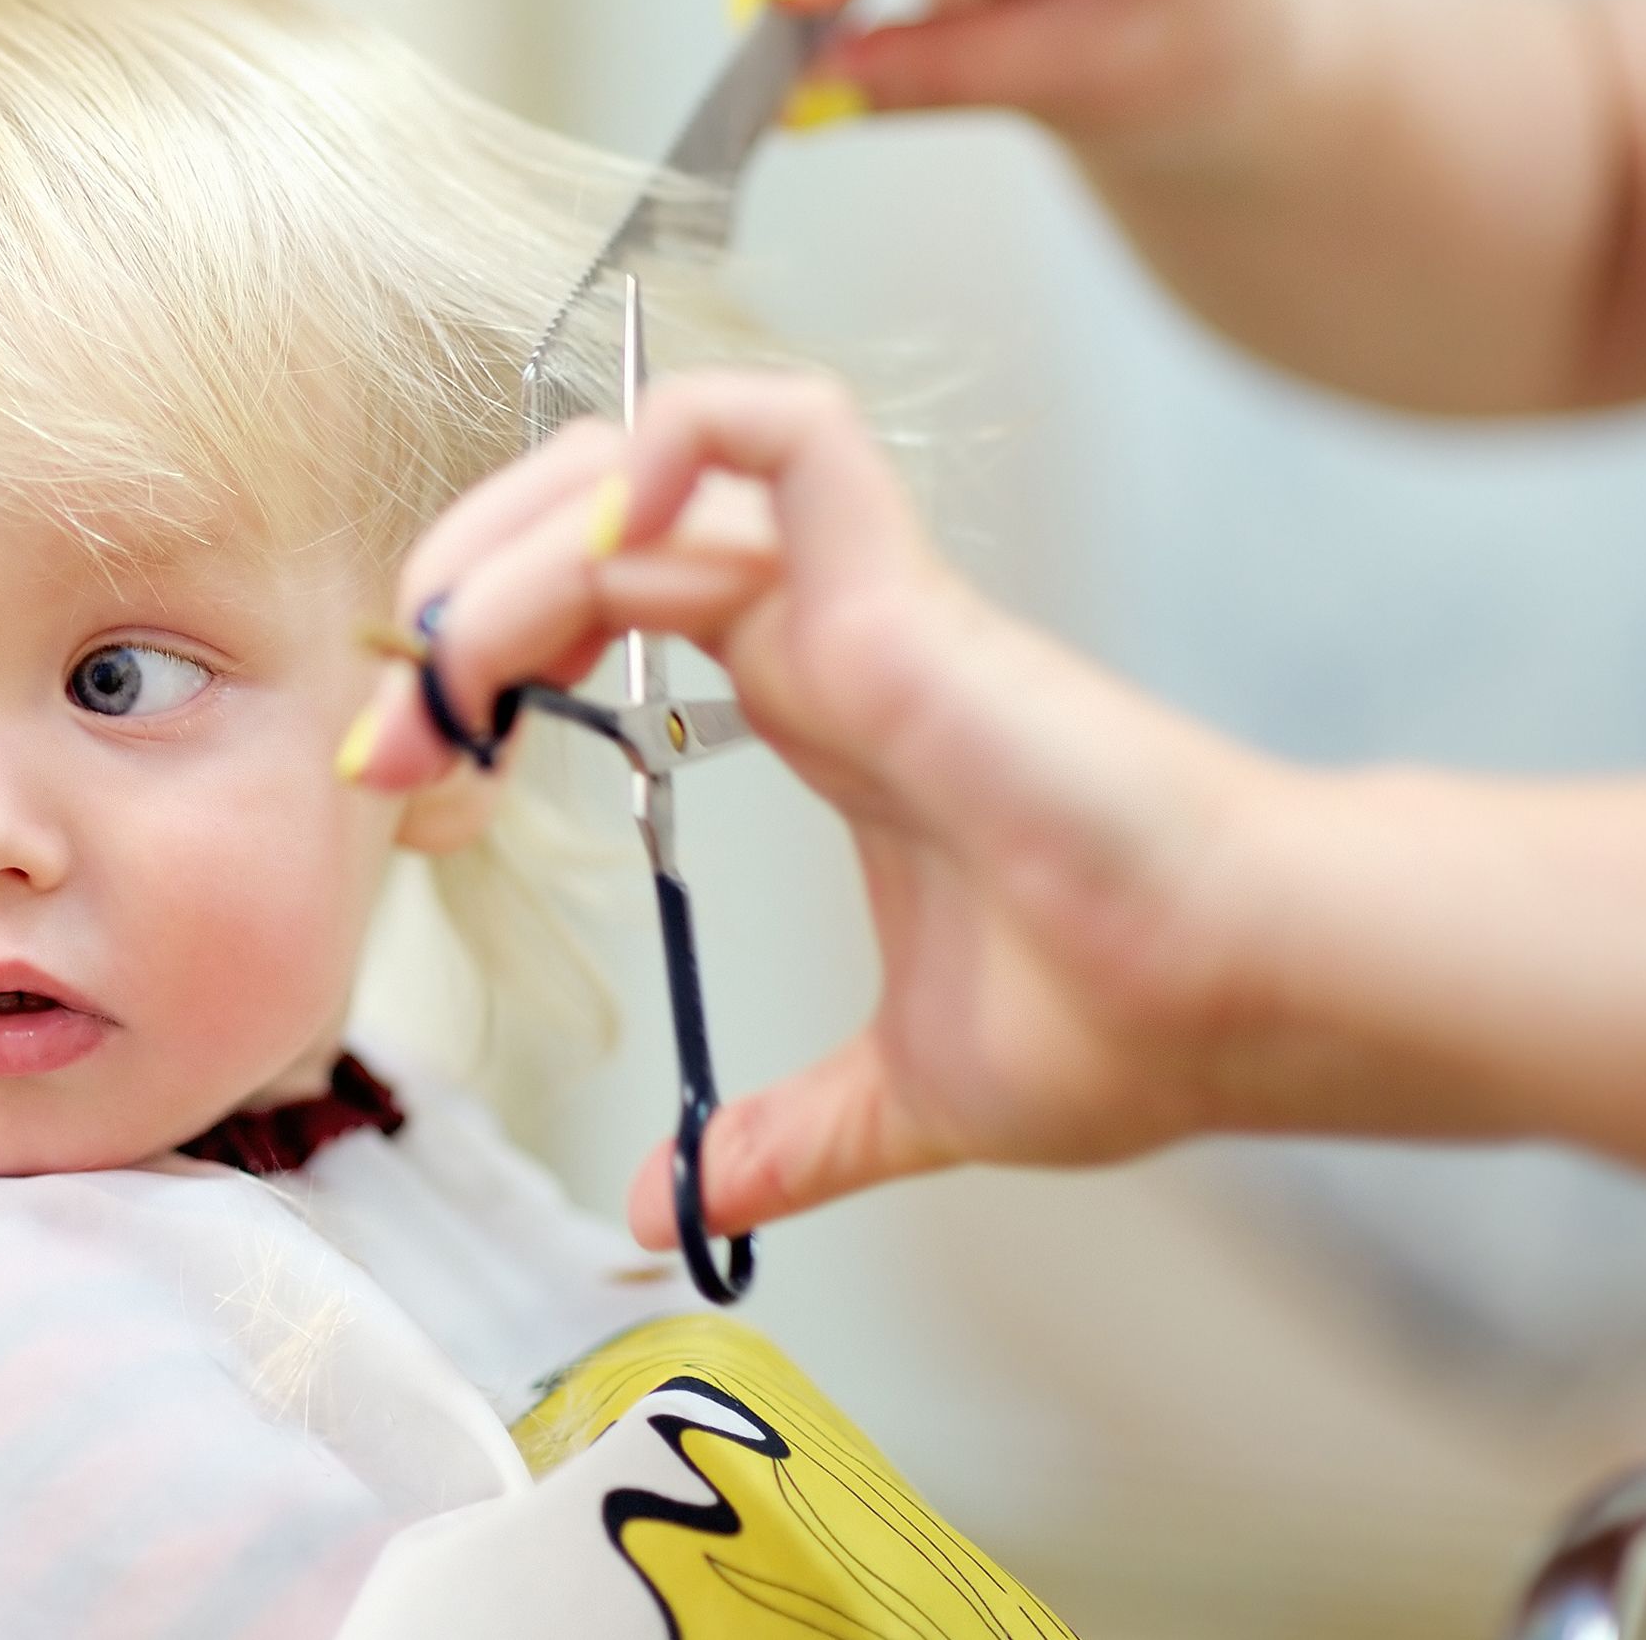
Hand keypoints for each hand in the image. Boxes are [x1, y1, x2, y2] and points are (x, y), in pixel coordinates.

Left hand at [344, 371, 1286, 1240]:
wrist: (1249, 997)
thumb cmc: (1129, 1017)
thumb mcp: (901, 1092)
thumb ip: (784, 1140)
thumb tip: (673, 1211)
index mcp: (819, 703)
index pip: (611, 606)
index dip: (489, 658)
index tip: (410, 772)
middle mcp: (825, 631)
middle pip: (603, 516)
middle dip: (466, 585)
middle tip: (396, 716)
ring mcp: (862, 599)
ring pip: (653, 468)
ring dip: (513, 538)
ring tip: (442, 656)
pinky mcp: (901, 593)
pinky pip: (777, 435)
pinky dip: (666, 445)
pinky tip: (586, 543)